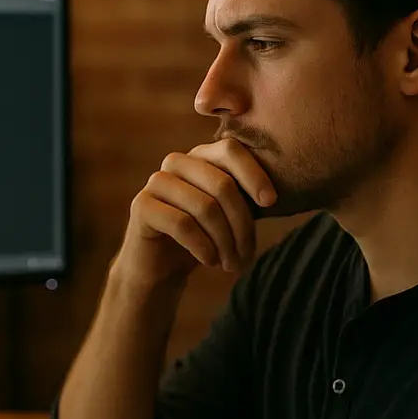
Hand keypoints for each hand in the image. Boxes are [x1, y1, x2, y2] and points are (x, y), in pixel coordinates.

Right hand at [118, 139, 275, 286]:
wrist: (159, 267)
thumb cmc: (201, 237)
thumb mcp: (228, 214)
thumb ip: (246, 197)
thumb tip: (276, 194)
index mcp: (200, 156)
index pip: (230, 150)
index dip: (254, 174)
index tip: (271, 203)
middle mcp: (176, 162)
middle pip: (222, 184)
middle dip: (241, 224)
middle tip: (246, 256)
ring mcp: (156, 181)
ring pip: (205, 207)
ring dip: (225, 242)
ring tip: (231, 264)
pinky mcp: (141, 205)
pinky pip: (182, 224)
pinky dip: (203, 247)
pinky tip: (210, 261)